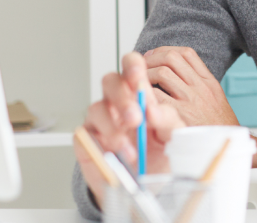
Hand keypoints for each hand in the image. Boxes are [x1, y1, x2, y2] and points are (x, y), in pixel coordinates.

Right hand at [75, 52, 185, 205]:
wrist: (147, 191)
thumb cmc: (159, 159)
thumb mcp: (173, 138)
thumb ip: (168, 120)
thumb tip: (153, 109)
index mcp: (140, 97)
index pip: (132, 69)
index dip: (132, 66)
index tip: (138, 75)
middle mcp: (117, 105)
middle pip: (110, 82)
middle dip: (122, 97)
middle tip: (136, 118)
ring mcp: (101, 123)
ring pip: (95, 108)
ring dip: (112, 127)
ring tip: (129, 150)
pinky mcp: (87, 143)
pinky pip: (83, 135)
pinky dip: (99, 144)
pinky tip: (114, 156)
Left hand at [143, 47, 237, 126]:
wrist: (225, 147)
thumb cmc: (217, 128)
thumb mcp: (215, 101)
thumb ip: (199, 85)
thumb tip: (178, 72)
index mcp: (209, 82)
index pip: (186, 54)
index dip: (165, 51)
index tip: (154, 56)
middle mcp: (201, 88)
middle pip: (171, 58)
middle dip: (151, 59)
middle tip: (140, 67)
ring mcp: (191, 100)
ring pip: (162, 73)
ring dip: (145, 74)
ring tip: (138, 82)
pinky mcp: (179, 115)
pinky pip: (156, 95)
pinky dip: (145, 92)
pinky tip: (142, 97)